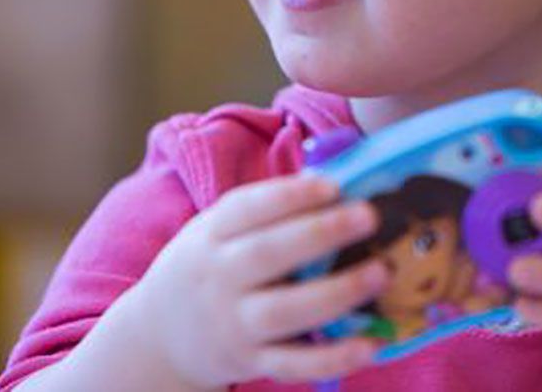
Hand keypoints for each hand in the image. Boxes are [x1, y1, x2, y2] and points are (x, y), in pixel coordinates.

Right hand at [124, 173, 388, 388]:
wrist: (160, 334)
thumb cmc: (212, 264)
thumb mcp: (219, 228)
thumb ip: (269, 209)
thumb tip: (339, 177)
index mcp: (212, 234)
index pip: (247, 209)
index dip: (290, 196)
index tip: (333, 185)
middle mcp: (220, 278)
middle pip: (267, 254)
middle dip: (320, 233)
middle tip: (369, 216)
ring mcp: (234, 324)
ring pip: (285, 311)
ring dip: (337, 292)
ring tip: (381, 272)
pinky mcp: (252, 362)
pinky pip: (295, 364)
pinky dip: (335, 357)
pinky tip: (373, 343)